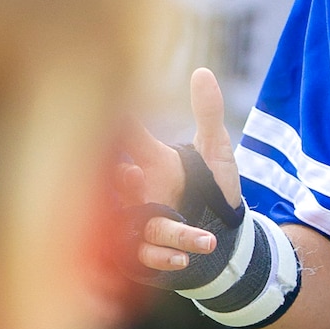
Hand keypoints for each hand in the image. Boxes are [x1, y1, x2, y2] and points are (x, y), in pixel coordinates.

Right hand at [118, 68, 242, 274]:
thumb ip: (208, 114)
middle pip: (115, 184)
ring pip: (137, 225)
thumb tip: (202, 71)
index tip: (101, 110)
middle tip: (132, 173)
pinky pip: (147, 256)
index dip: (114, 127)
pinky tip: (184, 257)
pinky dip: (164, 256)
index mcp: (152, 163)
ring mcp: (143, 223)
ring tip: (193, 233)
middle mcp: (140, 193)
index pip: (126, 141)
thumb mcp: (215, 150)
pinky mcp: (149, 251)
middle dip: (118, 179)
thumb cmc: (215, 188)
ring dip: (163, 229)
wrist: (228, 233)